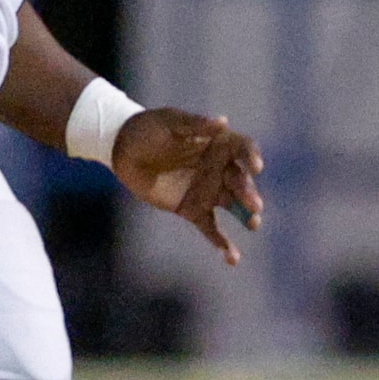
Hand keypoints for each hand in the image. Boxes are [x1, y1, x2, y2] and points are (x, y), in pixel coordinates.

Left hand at [112, 107, 264, 265]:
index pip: (244, 150)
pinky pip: (212, 228)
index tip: (255, 167)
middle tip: (253, 206)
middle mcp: (221, 169)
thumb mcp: (170, 122)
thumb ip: (196, 125)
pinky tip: (232, 258)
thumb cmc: (150, 128)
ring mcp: (209, 191)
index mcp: (220, 145)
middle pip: (241, 181)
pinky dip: (223, 243)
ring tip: (253, 224)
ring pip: (234, 206)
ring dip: (246, 216)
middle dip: (249, 193)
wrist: (123, 150)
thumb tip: (223, 122)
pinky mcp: (193, 210)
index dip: (252, 158)